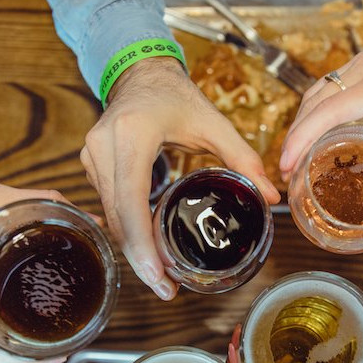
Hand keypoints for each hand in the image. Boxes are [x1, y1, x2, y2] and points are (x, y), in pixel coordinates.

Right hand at [80, 57, 279, 299]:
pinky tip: (147, 248)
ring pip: (111, 215)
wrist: (140, 72)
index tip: (157, 277)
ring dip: (134, 246)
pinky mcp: (90, 164)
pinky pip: (109, 205)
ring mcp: (91, 156)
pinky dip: (128, 228)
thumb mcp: (213, 123)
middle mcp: (103, 147)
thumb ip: (244, 158)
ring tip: (161, 276)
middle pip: (119, 218)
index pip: (132, 202)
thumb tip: (272, 195)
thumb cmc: (176, 96)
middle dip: (140, 259)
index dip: (142, 244)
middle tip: (165, 291)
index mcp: (132, 136)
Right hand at [278, 49, 362, 246]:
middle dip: (295, 136)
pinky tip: (309, 140)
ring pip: (316, 92)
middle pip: (315, 101)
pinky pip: (326, 89)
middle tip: (285, 174)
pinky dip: (313, 114)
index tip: (285, 167)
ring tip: (292, 160)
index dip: (301, 138)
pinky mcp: (361, 63)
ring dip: (300, 124)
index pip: (330, 111)